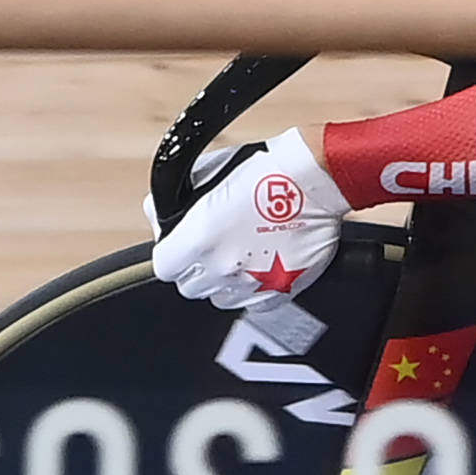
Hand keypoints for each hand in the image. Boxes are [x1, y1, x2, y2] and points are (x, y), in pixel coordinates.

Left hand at [154, 126, 348, 327]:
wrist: (315, 178)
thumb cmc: (267, 169)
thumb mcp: (208, 171)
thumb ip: (177, 199)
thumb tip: (160, 213)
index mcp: (199, 238)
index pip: (164, 267)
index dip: (171, 253)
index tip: (180, 245)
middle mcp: (222, 266)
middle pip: (189, 286)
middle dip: (195, 268)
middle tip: (210, 247)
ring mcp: (252, 283)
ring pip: (219, 299)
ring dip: (222, 281)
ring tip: (236, 255)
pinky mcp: (280, 291)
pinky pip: (252, 305)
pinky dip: (251, 290)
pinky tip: (259, 265)